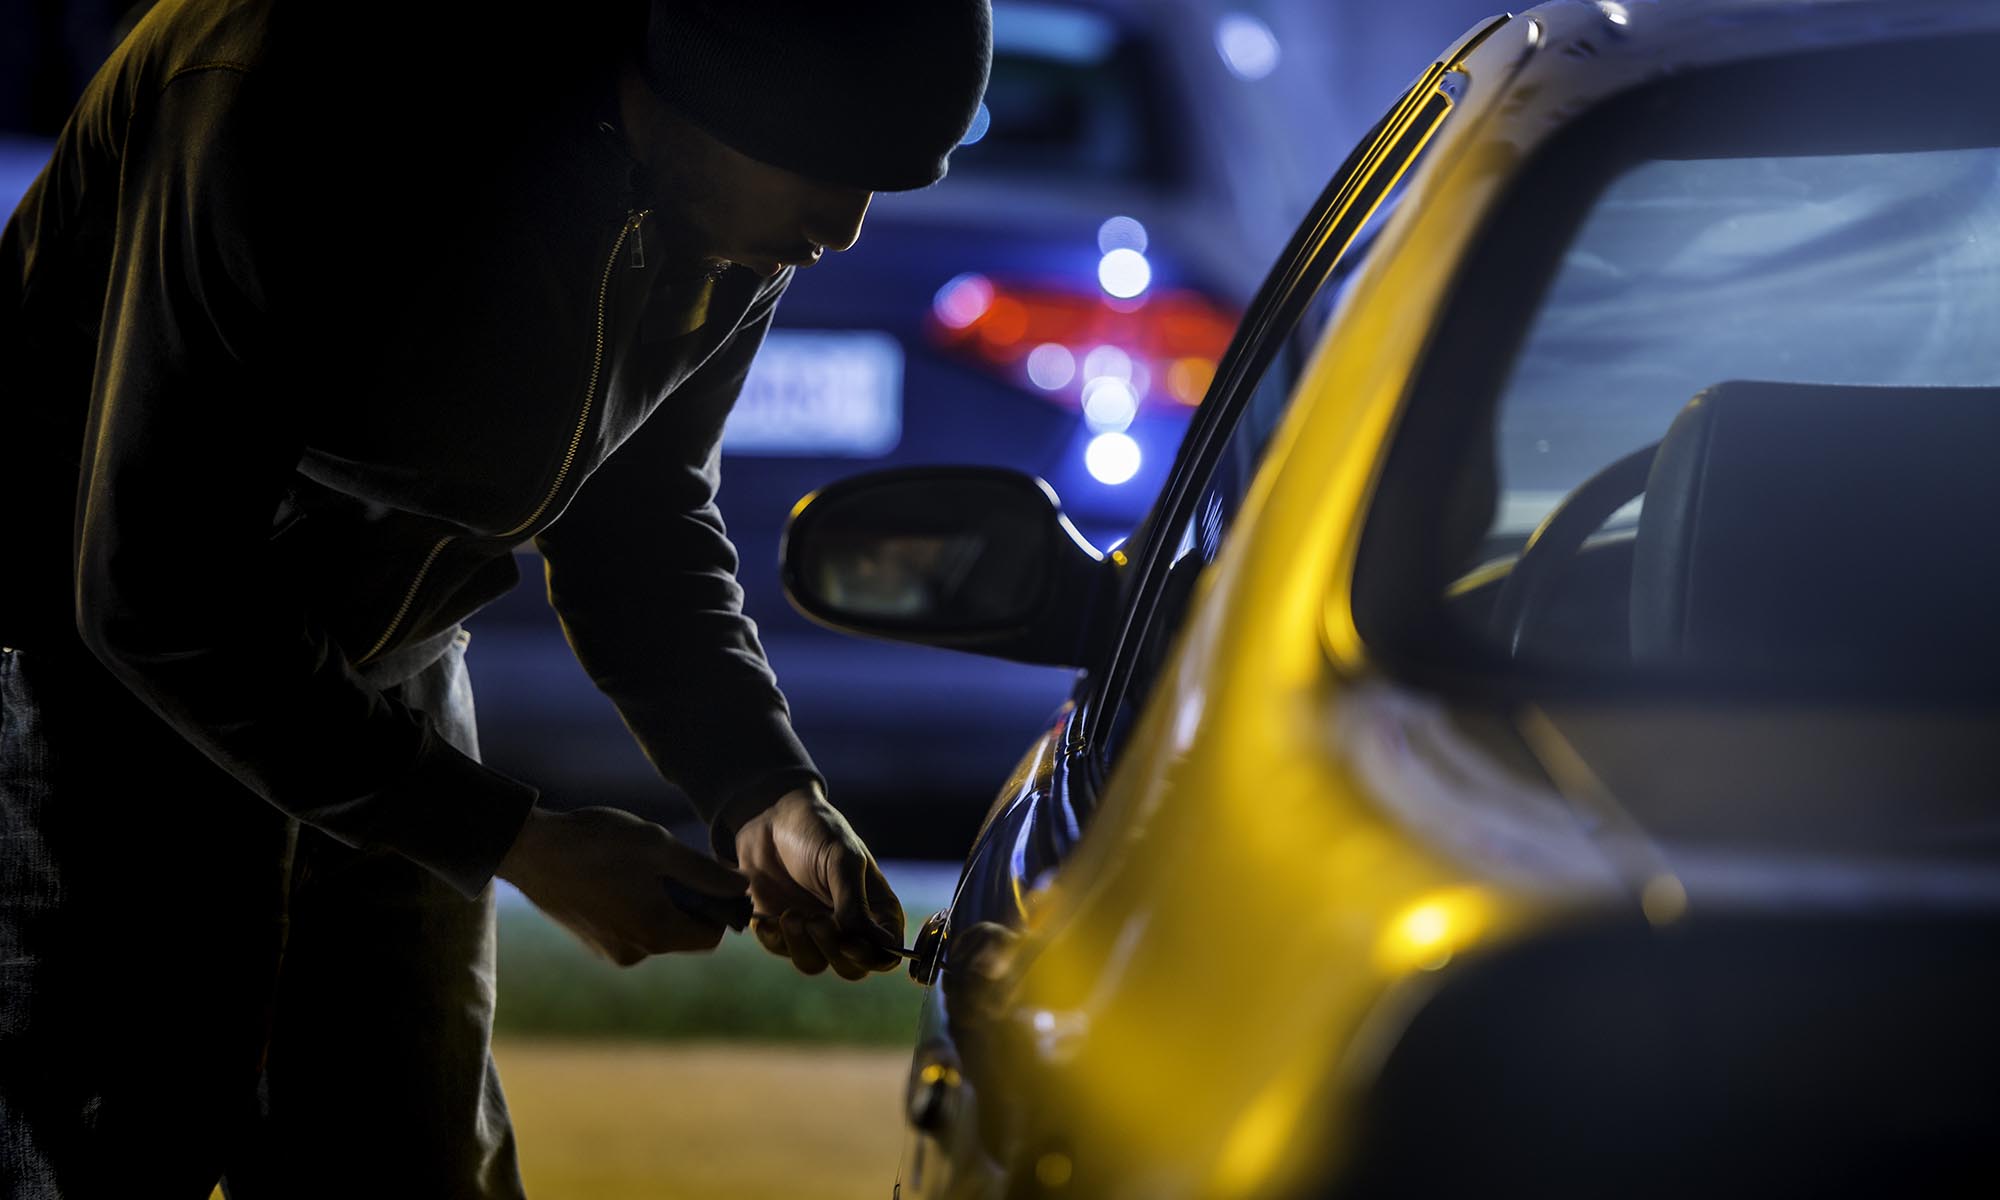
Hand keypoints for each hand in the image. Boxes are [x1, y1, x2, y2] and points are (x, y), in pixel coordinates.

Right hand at [498, 805, 747, 965]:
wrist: (530, 849)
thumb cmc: (598, 843)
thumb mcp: (659, 847)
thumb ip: (705, 872)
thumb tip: (743, 887)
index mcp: (656, 933)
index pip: (712, 937)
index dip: (720, 908)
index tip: (709, 876)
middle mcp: (635, 953)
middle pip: (684, 934)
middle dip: (688, 902)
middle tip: (669, 863)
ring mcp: (611, 951)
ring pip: (657, 929)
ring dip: (661, 901)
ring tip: (637, 866)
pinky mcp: (593, 943)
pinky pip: (632, 928)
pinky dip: (636, 906)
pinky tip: (616, 876)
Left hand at [734, 786, 904, 978]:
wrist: (770, 817)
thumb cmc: (818, 831)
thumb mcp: (843, 860)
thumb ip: (855, 903)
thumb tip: (876, 943)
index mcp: (876, 908)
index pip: (886, 952)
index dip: (872, 957)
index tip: (850, 942)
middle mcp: (849, 925)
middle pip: (851, 967)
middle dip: (833, 951)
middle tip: (816, 921)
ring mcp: (815, 929)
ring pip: (815, 964)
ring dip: (802, 945)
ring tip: (790, 914)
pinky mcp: (783, 929)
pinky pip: (781, 951)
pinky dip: (775, 940)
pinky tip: (769, 918)